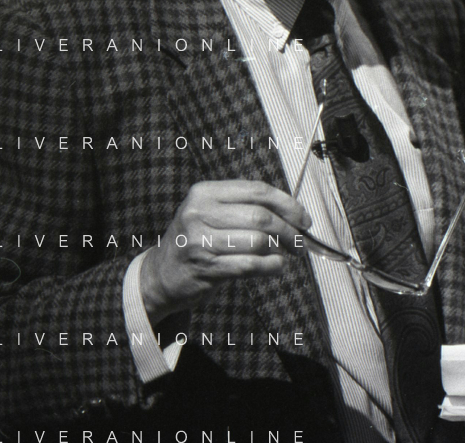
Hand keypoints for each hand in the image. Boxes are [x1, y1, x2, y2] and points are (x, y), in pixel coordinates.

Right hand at [140, 180, 310, 324]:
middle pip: (260, 217)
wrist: (161, 273)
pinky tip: (276, 267)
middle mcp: (199, 213)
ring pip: (257, 242)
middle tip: (299, 242)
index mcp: (204, 193)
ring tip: (284, 255)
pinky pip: (250, 265)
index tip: (303, 218)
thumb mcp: (211, 212)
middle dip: (288, 230)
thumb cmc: (197, 240)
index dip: (287, 204)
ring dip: (280, 251)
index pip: (257, 191)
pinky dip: (271, 267)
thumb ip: (245, 207)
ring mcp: (200, 241)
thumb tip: (293, 213)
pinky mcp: (205, 268)